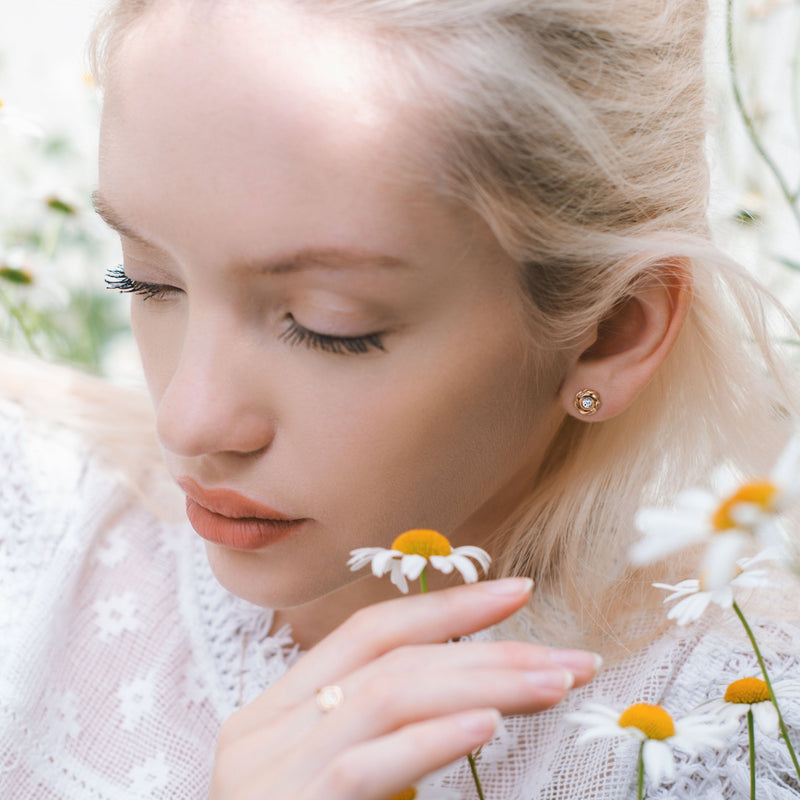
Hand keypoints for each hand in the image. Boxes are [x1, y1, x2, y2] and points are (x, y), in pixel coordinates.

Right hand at [209, 577, 598, 799]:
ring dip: (483, 684)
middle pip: (391, 658)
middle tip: (568, 655)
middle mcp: (266, 730)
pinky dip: (432, 737)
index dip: (444, 606)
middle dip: (487, 647)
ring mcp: (270, 772)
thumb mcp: (328, 786)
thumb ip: (376, 741)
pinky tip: (488, 723)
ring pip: (388, 696)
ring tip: (554, 683)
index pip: (369, 632)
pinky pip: (366, 765)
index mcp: (277, 713)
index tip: (515, 592)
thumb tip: (470, 705)